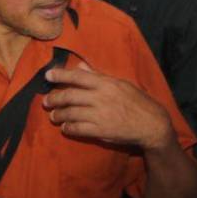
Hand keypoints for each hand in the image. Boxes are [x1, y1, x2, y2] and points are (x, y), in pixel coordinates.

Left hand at [43, 64, 178, 152]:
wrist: (151, 123)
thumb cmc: (137, 100)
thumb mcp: (120, 83)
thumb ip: (98, 76)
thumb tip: (80, 66)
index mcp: (105, 83)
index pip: (77, 76)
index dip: (60, 75)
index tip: (48, 75)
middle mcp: (100, 97)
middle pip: (70, 95)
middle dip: (55, 98)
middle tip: (45, 101)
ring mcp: (100, 114)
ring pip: (72, 113)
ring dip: (59, 114)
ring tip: (53, 115)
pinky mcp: (101, 130)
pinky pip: (79, 129)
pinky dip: (69, 128)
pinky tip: (65, 127)